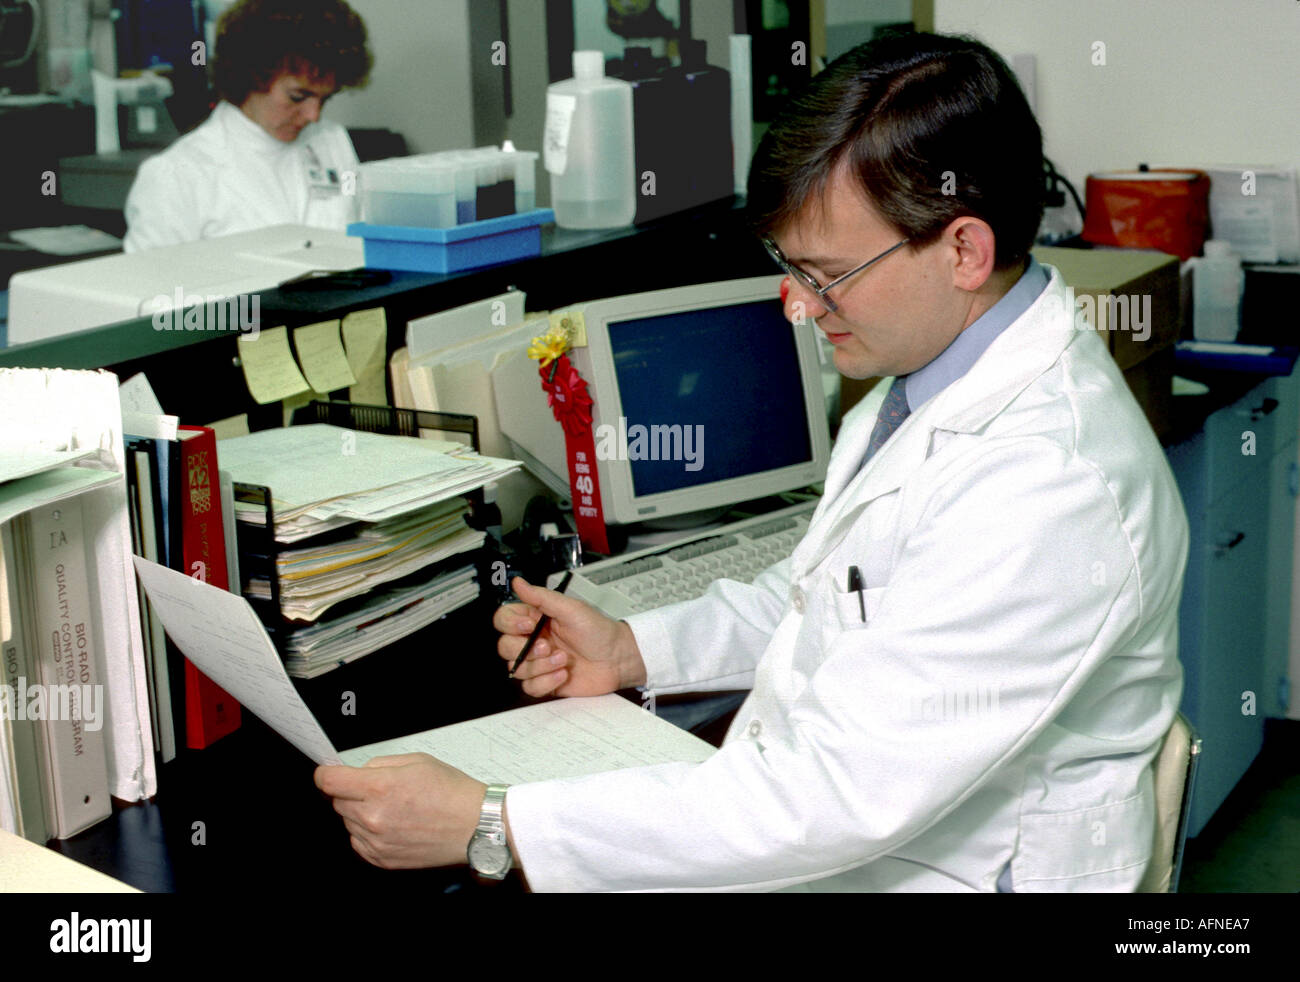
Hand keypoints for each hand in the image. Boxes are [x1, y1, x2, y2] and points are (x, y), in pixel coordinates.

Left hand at [314, 753, 485, 868]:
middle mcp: (373, 817)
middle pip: (338, 801)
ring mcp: (376, 842)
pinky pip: (358, 842)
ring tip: (392, 808)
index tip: (329, 773)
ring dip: (360, 813)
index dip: (326, 774)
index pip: (329, 781)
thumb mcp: (416, 761)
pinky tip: (391, 825)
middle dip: (351, 792)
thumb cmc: (451, 791)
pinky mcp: (382, 859)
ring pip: (347, 822)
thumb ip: (380, 764)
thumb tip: (358, 772)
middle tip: (379, 789)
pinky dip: (367, 833)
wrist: (473, 825)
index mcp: (379, 788)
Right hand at [493, 576, 646, 697]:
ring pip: (517, 669)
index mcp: (535, 619)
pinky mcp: (545, 682)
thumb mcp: (571, 609)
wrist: (617, 659)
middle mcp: (533, 641)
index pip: (503, 620)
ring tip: (563, 659)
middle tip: (547, 646)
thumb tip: (518, 583)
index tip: (529, 625)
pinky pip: (530, 687)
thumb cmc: (598, 631)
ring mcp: (538, 663)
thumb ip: (541, 597)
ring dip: (540, 666)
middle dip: (526, 650)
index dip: (510, 625)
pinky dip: (546, 682)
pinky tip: (563, 674)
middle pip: (504, 647)